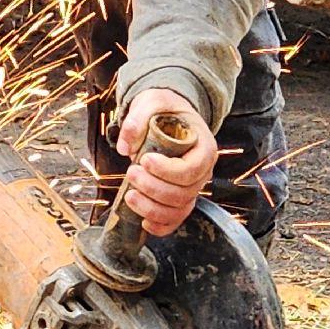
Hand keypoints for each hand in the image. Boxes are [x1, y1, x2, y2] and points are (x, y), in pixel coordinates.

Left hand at [117, 88, 216, 236]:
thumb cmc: (165, 110)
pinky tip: (143, 222)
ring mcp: (192, 188)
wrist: (169, 117)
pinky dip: (160, 226)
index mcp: (204, 149)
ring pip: (178, 210)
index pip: (191, 170)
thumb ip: (138, 118)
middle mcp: (203, 172)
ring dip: (152, 208)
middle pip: (184, 193)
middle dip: (153, 188)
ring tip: (129, 195)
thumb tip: (125, 146)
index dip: (167, 171)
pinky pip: (175, 220)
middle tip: (131, 173)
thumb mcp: (152, 102)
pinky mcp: (180, 199)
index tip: (145, 160)